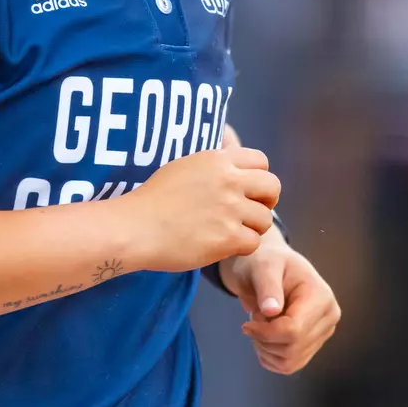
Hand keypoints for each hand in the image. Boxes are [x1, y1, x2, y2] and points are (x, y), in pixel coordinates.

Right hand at [117, 146, 279, 273]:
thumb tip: (231, 165)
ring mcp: (230, 209)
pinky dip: (241, 247)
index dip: (258, 177)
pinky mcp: (228, 237)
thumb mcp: (183, 167)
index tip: (248, 190)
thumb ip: (212, 167)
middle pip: (272, 187)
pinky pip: (254, 243)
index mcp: (217, 160)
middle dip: (266, 201)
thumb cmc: (152, 200)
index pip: (261, 161)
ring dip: (252, 228)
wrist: (135, 227)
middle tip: (250, 212)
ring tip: (230, 232)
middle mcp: (228, 180)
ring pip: (265, 219)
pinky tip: (222, 245)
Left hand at [217, 232, 340, 374]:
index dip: (265, 332)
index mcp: (321, 297)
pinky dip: (270, 356)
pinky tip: (265, 336)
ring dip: (265, 349)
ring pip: (290, 362)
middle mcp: (329, 318)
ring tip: (261, 324)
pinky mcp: (312, 345)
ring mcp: (323, 334)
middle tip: (255, 319)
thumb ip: (267, 286)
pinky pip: (288, 366)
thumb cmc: (266, 262)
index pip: (294, 330)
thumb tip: (271, 311)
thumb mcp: (263, 266)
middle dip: (264, 339)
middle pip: (292, 349)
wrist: (270, 267)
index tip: (247, 323)